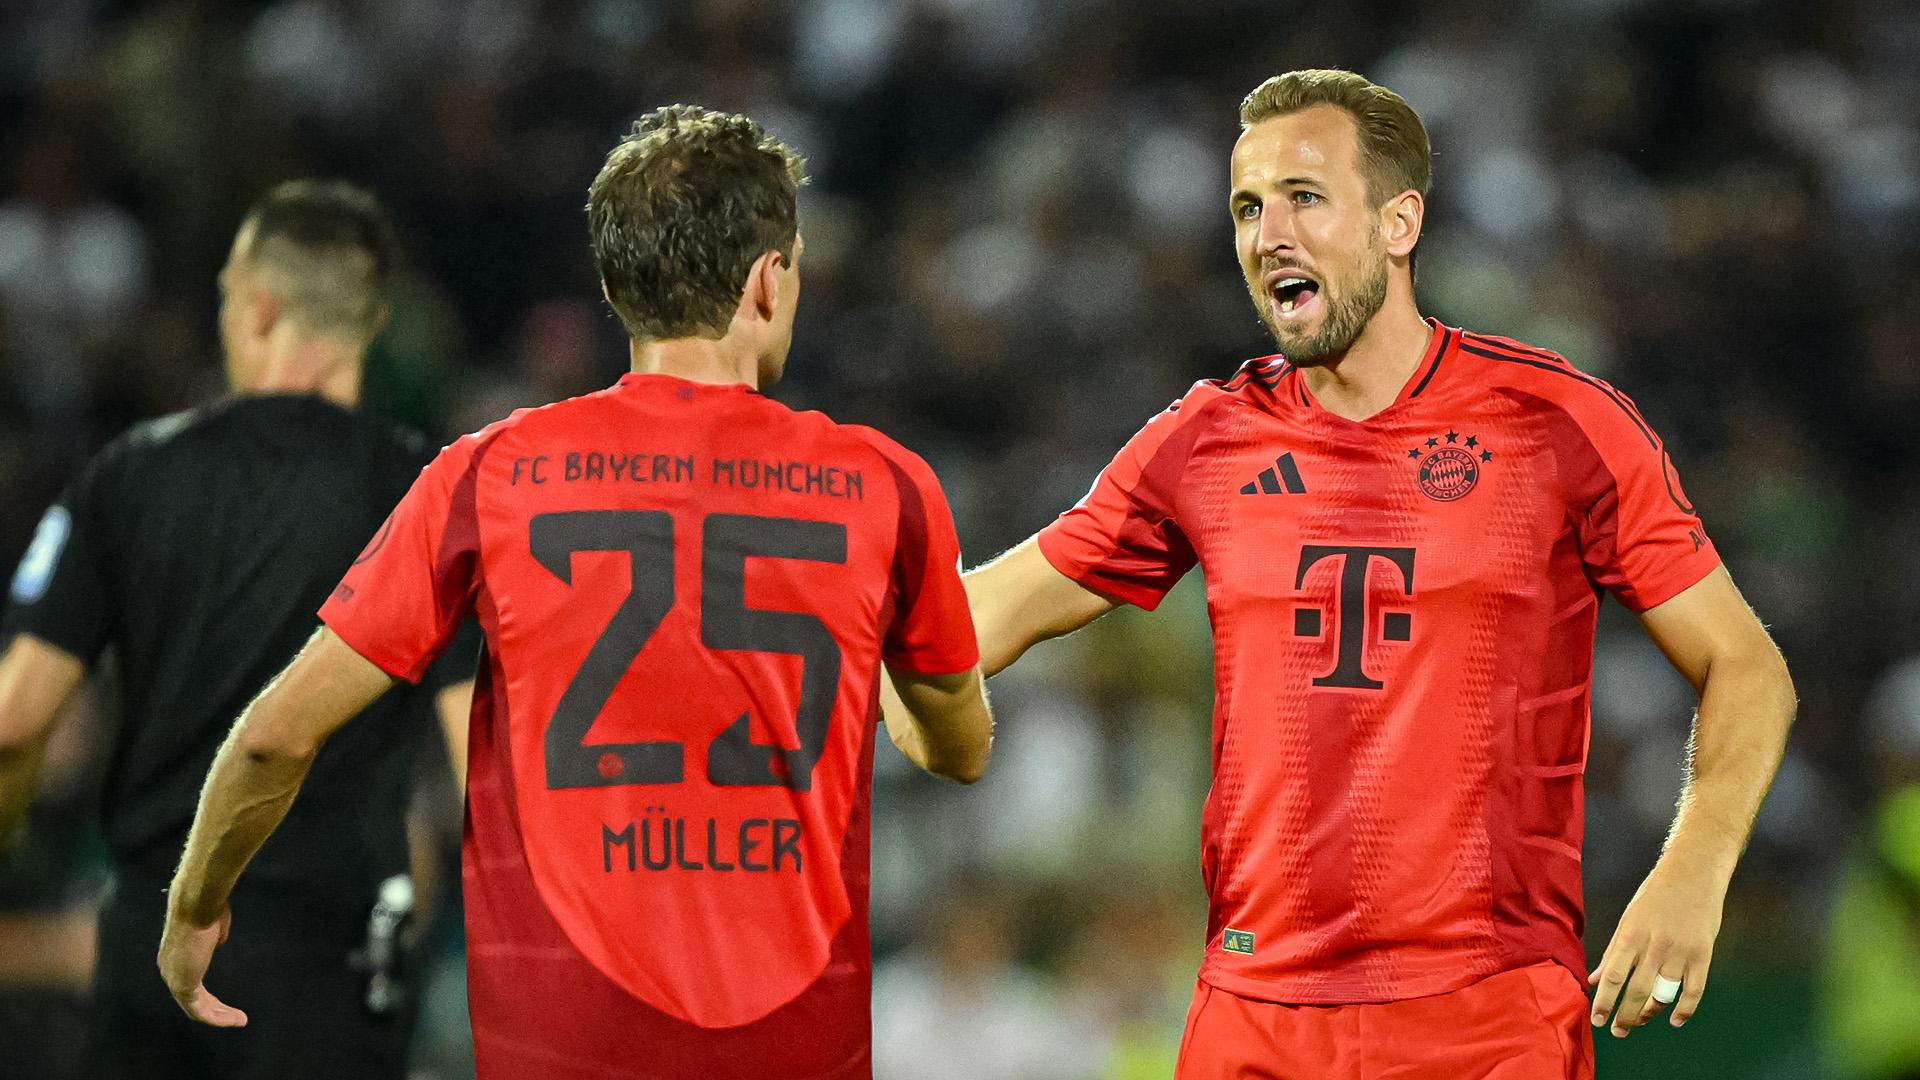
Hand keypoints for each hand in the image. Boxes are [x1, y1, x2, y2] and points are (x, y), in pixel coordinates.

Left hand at [158, 904, 246, 1026]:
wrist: (197, 905)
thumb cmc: (206, 909)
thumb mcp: (215, 924)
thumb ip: (216, 937)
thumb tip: (218, 942)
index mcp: (175, 956)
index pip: (190, 983)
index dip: (208, 995)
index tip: (225, 1002)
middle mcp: (170, 969)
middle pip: (192, 999)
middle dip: (215, 1009)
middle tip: (235, 1016)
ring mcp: (174, 978)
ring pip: (196, 1007)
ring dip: (219, 1016)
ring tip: (239, 1020)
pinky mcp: (182, 985)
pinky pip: (199, 1010)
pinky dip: (217, 1017)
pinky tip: (234, 1019)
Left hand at [1588, 856, 1725, 1036]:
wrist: (1693, 873)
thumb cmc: (1656, 894)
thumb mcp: (1628, 918)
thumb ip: (1613, 951)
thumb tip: (1595, 978)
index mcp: (1631, 935)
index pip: (1612, 976)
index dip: (1603, 1001)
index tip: (1596, 1019)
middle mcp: (1653, 945)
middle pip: (1636, 990)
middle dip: (1624, 1015)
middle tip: (1617, 1031)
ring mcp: (1679, 951)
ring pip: (1663, 993)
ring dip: (1650, 1013)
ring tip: (1639, 1022)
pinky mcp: (1702, 954)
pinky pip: (1694, 990)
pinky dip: (1685, 1009)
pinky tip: (1674, 1019)